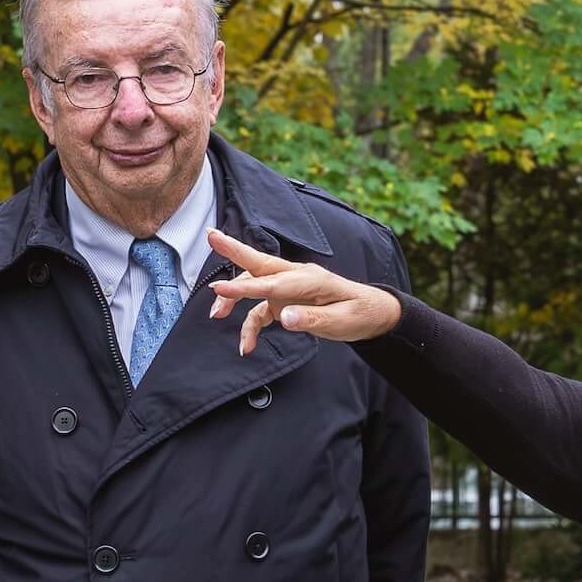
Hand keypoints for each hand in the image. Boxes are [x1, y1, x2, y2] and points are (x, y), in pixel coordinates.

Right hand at [206, 228, 404, 352]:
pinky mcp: (285, 301)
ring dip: (233, 298)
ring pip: (254, 286)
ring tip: (215, 315)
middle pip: (259, 264)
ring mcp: (289, 288)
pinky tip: (246, 345)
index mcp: (311, 279)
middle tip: (209, 235)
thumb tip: (284, 318)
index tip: (219, 289)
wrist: (372, 313)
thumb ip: (311, 319)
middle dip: (233, 250)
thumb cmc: (359, 314)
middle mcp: (296, 278)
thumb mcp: (341, 321)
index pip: (272, 282)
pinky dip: (250, 326)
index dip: (245, 286)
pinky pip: (261, 311)